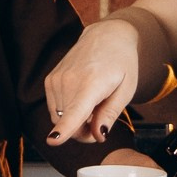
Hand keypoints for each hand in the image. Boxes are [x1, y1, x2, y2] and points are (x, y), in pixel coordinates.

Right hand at [44, 19, 141, 145]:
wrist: (106, 36)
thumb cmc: (121, 63)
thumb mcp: (126, 90)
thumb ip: (110, 114)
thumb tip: (97, 135)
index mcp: (91, 83)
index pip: (75, 112)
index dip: (64, 130)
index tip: (53, 140)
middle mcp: (68, 81)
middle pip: (69, 124)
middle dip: (84, 132)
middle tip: (101, 121)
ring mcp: (55, 80)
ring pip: (59, 119)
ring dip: (75, 122)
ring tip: (93, 105)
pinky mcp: (49, 80)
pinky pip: (55, 110)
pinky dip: (67, 112)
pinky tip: (81, 99)